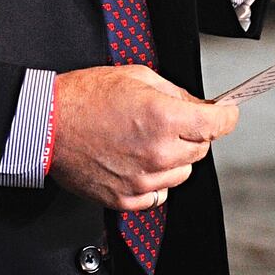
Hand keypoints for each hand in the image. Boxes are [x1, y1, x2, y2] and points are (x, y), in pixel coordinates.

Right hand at [48, 65, 237, 209]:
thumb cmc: (85, 97)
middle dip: (195, 132)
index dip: (227, 116)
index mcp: (163, 118)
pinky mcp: (126, 198)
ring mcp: (142, 180)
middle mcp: (158, 153)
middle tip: (173, 120)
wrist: (46, 125)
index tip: (227, 113)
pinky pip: (159, 195)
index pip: (218, 124)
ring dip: (175, 157)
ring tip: (146, 139)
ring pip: (182, 172)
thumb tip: (197, 104)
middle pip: (201, 149)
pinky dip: (155, 181)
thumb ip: (175, 92)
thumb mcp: (137, 76)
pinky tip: (136, 161)